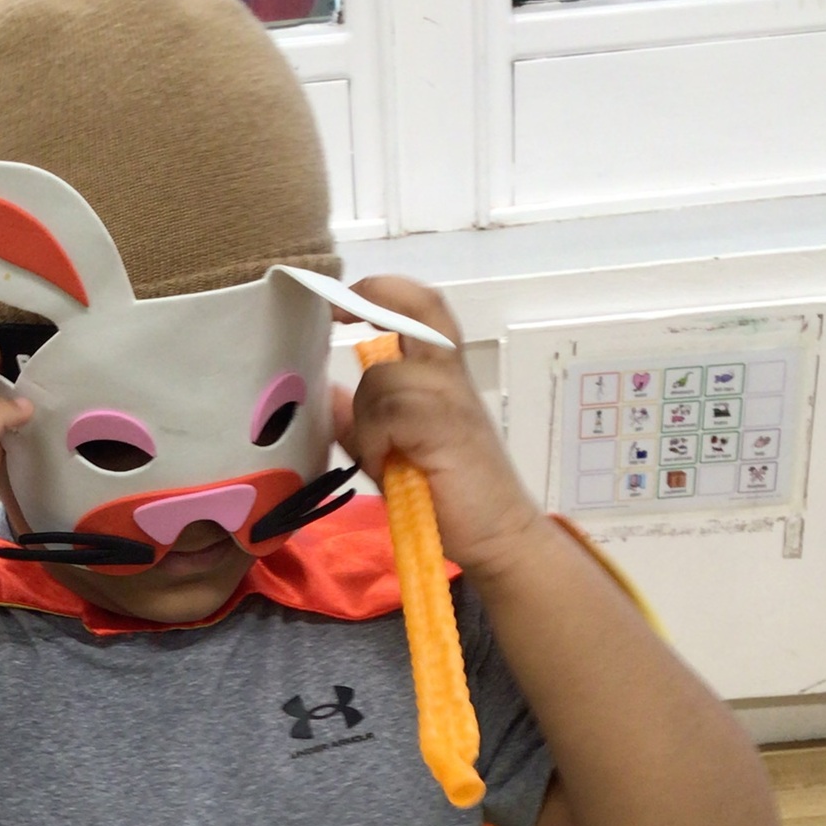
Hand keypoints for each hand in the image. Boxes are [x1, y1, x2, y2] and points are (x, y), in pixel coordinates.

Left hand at [332, 277, 543, 579]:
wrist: (496, 533)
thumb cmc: (446, 493)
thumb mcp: (388, 451)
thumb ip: (361, 421)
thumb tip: (328, 394)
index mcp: (440, 375)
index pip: (421, 309)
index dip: (381, 291)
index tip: (340, 301)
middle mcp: (448, 376)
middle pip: (417, 309)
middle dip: (374, 299)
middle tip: (334, 315)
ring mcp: (449, 397)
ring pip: (382, 378)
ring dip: (366, 420)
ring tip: (380, 456)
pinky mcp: (444, 424)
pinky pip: (389, 410)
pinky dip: (375, 439)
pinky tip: (389, 464)